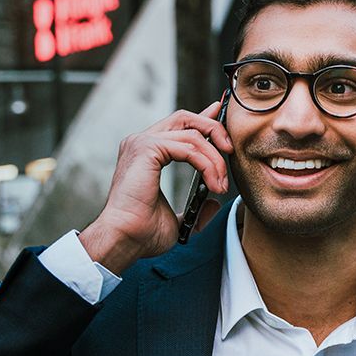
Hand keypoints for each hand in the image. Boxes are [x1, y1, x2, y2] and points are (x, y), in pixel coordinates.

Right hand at [78, 100, 232, 273]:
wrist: (126, 239)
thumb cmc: (143, 234)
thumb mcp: (178, 220)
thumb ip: (196, 209)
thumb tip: (213, 202)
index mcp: (145, 153)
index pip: (178, 125)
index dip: (203, 118)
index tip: (220, 115)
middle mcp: (142, 143)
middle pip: (186, 118)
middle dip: (214, 130)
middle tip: (230, 151)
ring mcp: (142, 143)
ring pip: (193, 134)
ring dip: (215, 159)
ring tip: (221, 185)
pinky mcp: (147, 148)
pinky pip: (189, 148)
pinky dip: (206, 164)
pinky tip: (213, 183)